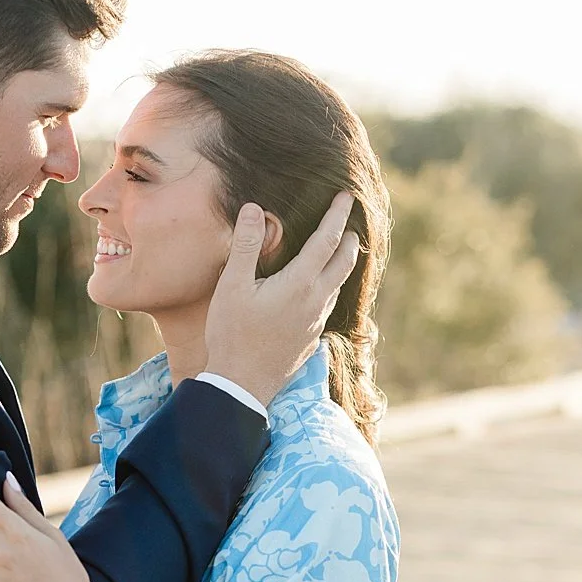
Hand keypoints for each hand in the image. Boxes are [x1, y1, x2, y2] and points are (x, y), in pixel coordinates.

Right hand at [202, 192, 360, 405]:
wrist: (242, 386)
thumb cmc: (232, 334)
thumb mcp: (232, 286)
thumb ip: (245, 245)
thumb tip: (254, 208)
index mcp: (299, 284)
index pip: (327, 240)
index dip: (337, 215)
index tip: (346, 196)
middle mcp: (316, 302)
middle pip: (344, 262)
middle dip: (348, 237)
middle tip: (349, 218)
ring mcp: (316, 323)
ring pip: (338, 285)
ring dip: (342, 262)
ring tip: (340, 248)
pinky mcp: (311, 339)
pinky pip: (328, 304)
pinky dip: (331, 285)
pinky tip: (320, 288)